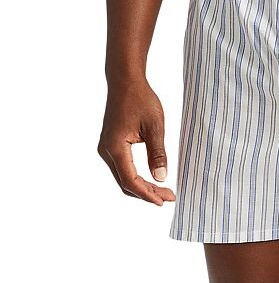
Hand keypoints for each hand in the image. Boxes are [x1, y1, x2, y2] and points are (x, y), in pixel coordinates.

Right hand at [98, 78, 175, 204]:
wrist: (125, 81)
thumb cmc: (141, 99)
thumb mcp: (155, 125)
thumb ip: (157, 152)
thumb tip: (161, 178)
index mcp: (115, 147)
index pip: (130, 180)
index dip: (147, 194)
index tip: (163, 201)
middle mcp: (106, 151)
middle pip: (125, 183)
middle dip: (146, 193)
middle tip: (168, 197)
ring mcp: (107, 148)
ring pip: (122, 177)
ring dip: (141, 186)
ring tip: (163, 191)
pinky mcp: (111, 144)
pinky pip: (122, 167)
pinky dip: (135, 176)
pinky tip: (150, 178)